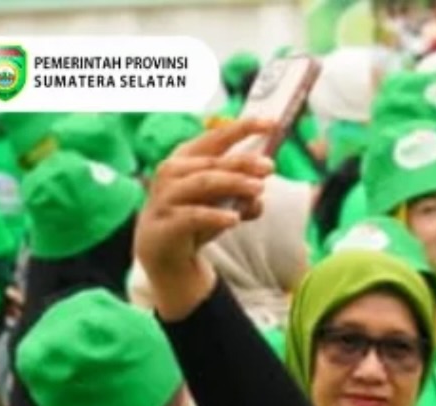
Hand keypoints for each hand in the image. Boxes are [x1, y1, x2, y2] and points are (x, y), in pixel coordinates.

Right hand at [135, 120, 275, 320]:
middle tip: (270, 167)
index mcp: (187, 159)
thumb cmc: (196, 217)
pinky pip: (193, 215)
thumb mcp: (223, 203)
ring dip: (233, 183)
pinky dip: (215, 216)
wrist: (164, 252)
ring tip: (259, 189)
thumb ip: (243, 196)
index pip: (216, 138)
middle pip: (213, 162)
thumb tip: (261, 192)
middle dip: (243, 162)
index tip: (271, 122)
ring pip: (203, 183)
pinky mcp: (166, 222)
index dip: (242, 128)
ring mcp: (166, 196)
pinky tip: (235, 219)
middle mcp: (173, 171)